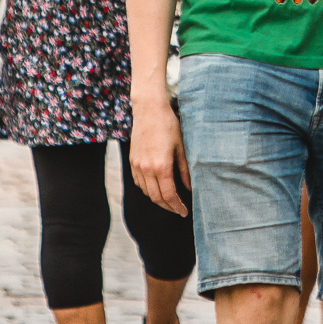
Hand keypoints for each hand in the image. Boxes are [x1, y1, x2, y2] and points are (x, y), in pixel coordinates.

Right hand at [131, 102, 191, 216]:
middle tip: (179, 210)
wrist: (149, 111)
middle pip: (156, 197)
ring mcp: (137, 166)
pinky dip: (148, 189)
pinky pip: (139, 183)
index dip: (177, 206)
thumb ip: (185, 170)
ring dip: (158, 199)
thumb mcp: (182, 147)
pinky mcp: (132, 161)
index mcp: (161, 166)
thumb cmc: (169, 126)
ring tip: (170, 200)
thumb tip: (189, 188)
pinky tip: (157, 187)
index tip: (185, 212)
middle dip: (168, 206)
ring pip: (147, 192)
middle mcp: (147, 169)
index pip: (169, 195)